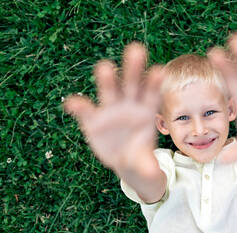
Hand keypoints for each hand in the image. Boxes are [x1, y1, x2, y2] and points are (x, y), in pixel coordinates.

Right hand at [64, 43, 163, 177]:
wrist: (124, 160)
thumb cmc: (140, 157)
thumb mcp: (146, 164)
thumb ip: (148, 166)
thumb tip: (152, 175)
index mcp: (147, 112)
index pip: (152, 94)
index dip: (155, 83)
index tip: (160, 70)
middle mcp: (129, 105)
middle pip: (132, 83)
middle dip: (133, 68)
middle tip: (136, 49)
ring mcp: (110, 110)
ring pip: (109, 90)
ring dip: (107, 78)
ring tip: (105, 66)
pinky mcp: (92, 119)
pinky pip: (84, 110)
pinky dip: (78, 105)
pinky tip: (72, 103)